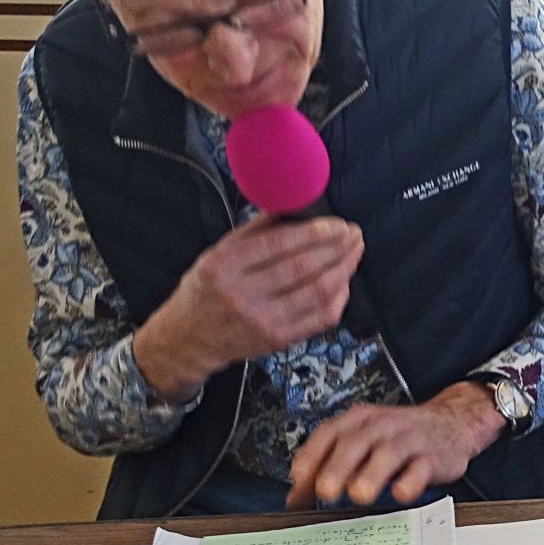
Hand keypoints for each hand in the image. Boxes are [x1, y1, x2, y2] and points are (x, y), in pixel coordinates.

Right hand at [134, 213, 364, 402]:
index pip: (278, 245)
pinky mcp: (279, 339)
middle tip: (352, 233)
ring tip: (354, 251)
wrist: (189, 339)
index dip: (314, 233)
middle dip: (337, 247)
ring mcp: (263, 320)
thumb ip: (255, 231)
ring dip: (344, 268)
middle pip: (303, 268)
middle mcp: (243, 294)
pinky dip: (339, 296)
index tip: (336, 224)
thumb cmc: (205, 292)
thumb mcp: (217, 253)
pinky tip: (344, 280)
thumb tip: (291, 205)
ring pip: (318, 292)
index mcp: (225, 266)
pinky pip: (321, 317)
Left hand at [285, 382, 505, 508]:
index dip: (312, 456)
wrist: (451, 422)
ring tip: (359, 495)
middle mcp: (382, 426)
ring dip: (372, 474)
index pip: (330, 433)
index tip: (298, 480)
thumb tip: (295, 498)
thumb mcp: (363, 442)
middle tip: (325, 491)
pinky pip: (421, 468)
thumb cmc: (398, 438)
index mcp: (360, 420)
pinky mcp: (433, 457)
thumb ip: (329, 465)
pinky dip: (410, 481)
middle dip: (338, 466)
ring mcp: (409, 440)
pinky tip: (401, 493)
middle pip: (356, 442)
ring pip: (388, 453)